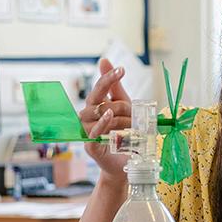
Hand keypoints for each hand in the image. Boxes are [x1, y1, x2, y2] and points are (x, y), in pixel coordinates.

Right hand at [80, 58, 133, 178]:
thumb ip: (115, 87)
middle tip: (135, 111)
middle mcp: (87, 118)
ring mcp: (87, 132)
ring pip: (99, 117)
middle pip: (100, 103)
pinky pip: (93, 133)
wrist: (125, 162)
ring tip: (132, 122)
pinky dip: (102, 125)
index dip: (109, 78)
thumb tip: (103, 60)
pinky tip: (109, 117)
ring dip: (119, 117)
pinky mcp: (90, 147)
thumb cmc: (122, 134)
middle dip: (120, 104)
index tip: (122, 70)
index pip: (99, 89)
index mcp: (94, 107)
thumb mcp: (123, 107)